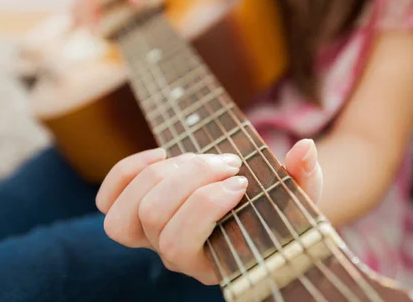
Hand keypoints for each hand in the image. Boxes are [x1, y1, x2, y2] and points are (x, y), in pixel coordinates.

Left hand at [96, 139, 322, 284]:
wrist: (251, 207)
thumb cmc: (275, 208)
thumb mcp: (298, 197)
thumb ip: (305, 179)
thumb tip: (303, 149)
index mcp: (208, 263)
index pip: (180, 246)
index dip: (205, 206)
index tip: (241, 182)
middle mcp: (172, 254)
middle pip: (152, 216)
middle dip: (190, 178)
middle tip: (228, 163)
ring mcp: (148, 235)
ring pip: (125, 210)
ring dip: (163, 173)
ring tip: (199, 159)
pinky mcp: (133, 211)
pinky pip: (107, 199)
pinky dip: (128, 171)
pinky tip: (162, 155)